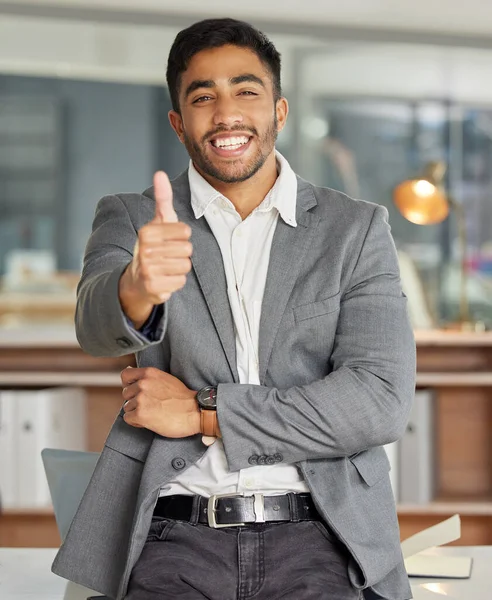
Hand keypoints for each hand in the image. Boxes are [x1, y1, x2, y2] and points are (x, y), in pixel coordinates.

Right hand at [119, 171, 192, 327]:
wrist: (135, 281)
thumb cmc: (153, 247)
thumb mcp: (157, 222)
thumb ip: (162, 199)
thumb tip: (160, 173)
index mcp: (146, 232)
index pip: (185, 231)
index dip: (181, 236)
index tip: (168, 240)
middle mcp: (144, 250)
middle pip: (187, 249)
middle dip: (181, 253)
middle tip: (167, 256)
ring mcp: (148, 269)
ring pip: (185, 265)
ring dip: (179, 268)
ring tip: (166, 267)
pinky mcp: (153, 287)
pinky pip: (181, 281)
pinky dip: (175, 282)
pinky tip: (164, 279)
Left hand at [121, 367, 200, 437]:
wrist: (195, 411)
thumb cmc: (182, 397)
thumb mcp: (165, 378)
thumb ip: (148, 377)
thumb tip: (129, 370)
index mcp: (149, 373)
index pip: (125, 375)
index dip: (128, 384)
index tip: (136, 390)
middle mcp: (143, 384)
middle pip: (126, 393)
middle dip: (135, 400)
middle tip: (150, 405)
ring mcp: (141, 399)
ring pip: (127, 407)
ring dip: (137, 412)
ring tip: (153, 413)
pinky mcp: (141, 414)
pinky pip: (128, 418)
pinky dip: (137, 422)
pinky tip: (150, 420)